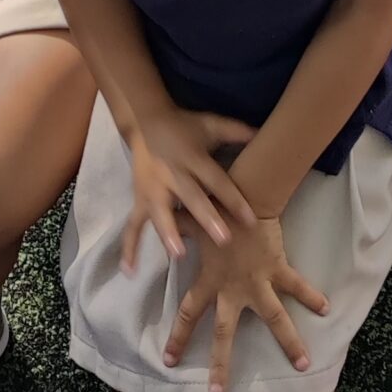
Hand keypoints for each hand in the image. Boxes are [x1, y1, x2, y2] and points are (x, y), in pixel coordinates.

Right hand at [123, 110, 256, 266]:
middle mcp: (172, 174)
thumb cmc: (184, 127)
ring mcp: (153, 189)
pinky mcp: (139, 199)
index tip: (251, 220)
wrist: (145, 121)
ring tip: (178, 254)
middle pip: (191, 197)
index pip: (216, 180)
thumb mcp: (209, 124)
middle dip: (206, 219)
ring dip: (169, 233)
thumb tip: (261, 133)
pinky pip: (133, 225)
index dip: (234, 199)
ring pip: (161, 212)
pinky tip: (130, 271)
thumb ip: (235, 130)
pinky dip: (130, 248)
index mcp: (193, 157)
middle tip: (223, 240)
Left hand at [163, 212, 327, 391]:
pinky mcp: (278, 269)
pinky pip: (297, 285)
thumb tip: (153, 228)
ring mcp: (258, 282)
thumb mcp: (189, 222)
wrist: (246, 194)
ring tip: (303, 363)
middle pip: (224, 333)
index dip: (178, 338)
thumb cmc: (214, 209)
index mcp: (209, 281)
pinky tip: (326, 308)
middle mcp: (233, 289)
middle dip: (220, 364)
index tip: (169, 361)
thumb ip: (173, 230)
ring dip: (290, 341)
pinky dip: (312, 295)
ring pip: (275, 318)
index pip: (188, 314)